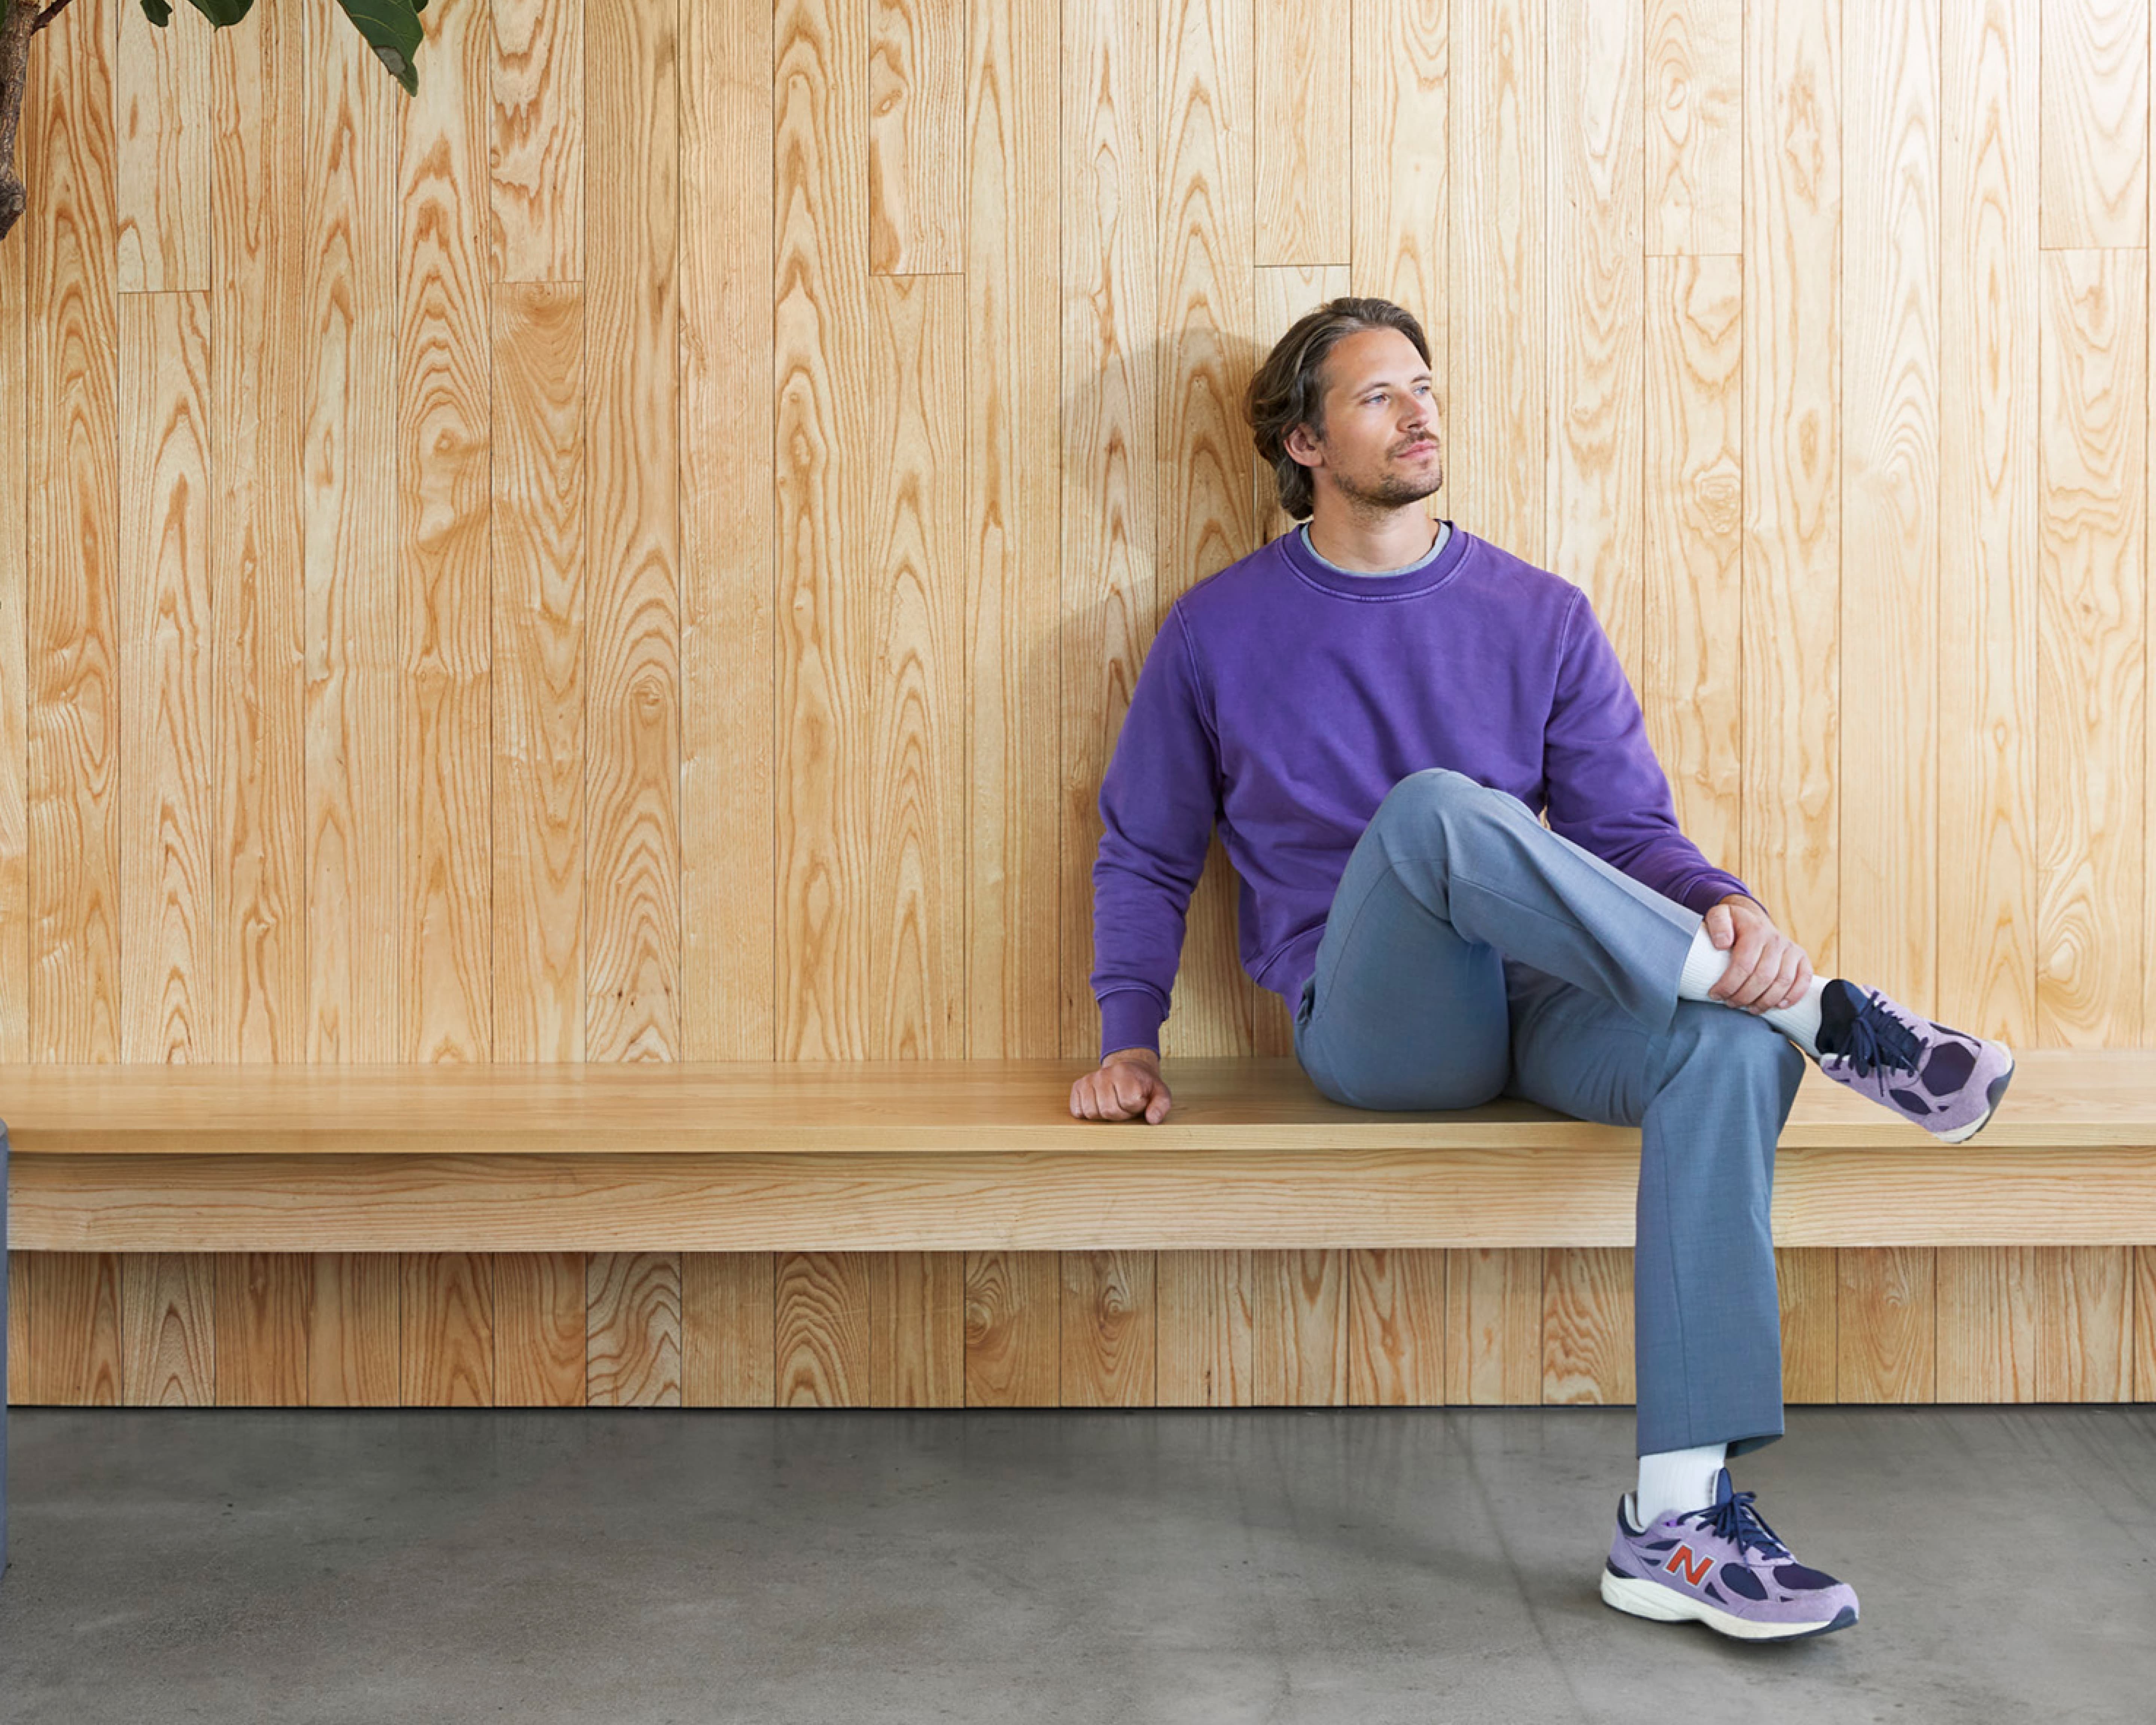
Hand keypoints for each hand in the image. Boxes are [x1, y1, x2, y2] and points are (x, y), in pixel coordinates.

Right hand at [1070, 1048, 1173, 1123]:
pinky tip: (1099, 1105)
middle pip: (1108, 1110)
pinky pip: (1077, 1110)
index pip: (1128, 1102)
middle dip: (1120, 1114)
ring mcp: (1089, 1079)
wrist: (1128, 1071)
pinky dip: (1087, 1113)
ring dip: (1104, 1115)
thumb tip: (1152, 1119)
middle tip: (1125, 1105)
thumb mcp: (1159, 1093)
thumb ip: (1161, 1105)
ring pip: (1092, 1112)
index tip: (1138, 1101)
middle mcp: (1104, 1074)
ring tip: (1113, 1104)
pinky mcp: (1078, 1086)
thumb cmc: (1143, 1085)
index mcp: (1125, 1073)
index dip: (1135, 1108)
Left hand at [1700, 894, 1812, 1012]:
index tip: (1715, 995)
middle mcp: (1776, 940)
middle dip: (1744, 996)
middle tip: (1730, 1004)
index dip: (1728, 985)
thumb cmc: (1732, 923)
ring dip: (1766, 1001)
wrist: (1753, 918)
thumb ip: (1717, 923)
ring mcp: (1791, 949)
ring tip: (1750, 1009)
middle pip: (1763, 977)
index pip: (1743, 965)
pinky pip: (1804, 979)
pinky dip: (1794, 995)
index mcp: (1755, 931)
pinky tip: (1779, 1006)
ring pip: (1783, 982)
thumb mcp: (1718, 914)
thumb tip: (1722, 944)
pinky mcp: (1802, 957)